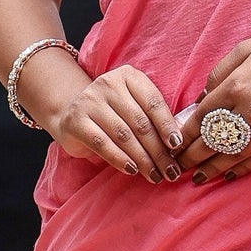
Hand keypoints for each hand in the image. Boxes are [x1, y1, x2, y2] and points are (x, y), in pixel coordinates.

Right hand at [40, 58, 183, 180]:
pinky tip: (133, 170)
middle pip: (140, 122)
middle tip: (171, 170)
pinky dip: (120, 160)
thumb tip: (178, 146)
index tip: (179, 146)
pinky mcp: (76, 121)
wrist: (71, 114)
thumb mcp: (134, 106)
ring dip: (143, 159)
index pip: (153, 102)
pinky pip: (103, 144)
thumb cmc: (114, 113)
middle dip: (159, 150)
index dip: (167, 125)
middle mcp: (108, 84)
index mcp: (128, 76)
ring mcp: (89, 101)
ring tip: (155, 175)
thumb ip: (152, 118)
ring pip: (124, 135)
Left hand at [173, 35, 250, 185]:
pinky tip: (228, 175)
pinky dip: (241, 169)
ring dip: (212, 168)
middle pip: (212, 140)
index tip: (174, 144)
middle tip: (178, 166)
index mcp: (235, 87)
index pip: (201, 116)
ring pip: (232, 155)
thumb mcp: (246, 48)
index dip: (185, 133)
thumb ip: (220, 71)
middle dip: (192, 156)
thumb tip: (203, 95)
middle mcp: (247, 112)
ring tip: (197, 178)